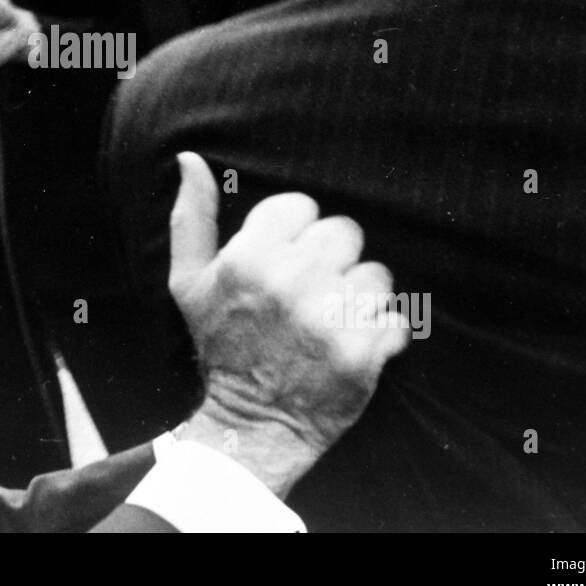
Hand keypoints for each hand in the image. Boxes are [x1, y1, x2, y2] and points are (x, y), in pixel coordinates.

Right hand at [169, 152, 410, 497]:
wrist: (250, 426)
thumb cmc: (221, 345)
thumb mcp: (189, 282)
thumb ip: (191, 217)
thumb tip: (191, 159)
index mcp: (249, 257)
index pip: (302, 206)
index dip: (294, 234)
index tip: (283, 263)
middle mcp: (291, 281)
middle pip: (344, 232)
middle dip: (330, 260)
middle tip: (309, 294)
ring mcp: (331, 317)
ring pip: (375, 273)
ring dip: (358, 297)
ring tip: (331, 322)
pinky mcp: (365, 352)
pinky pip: (396, 317)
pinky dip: (380, 333)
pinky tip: (350, 346)